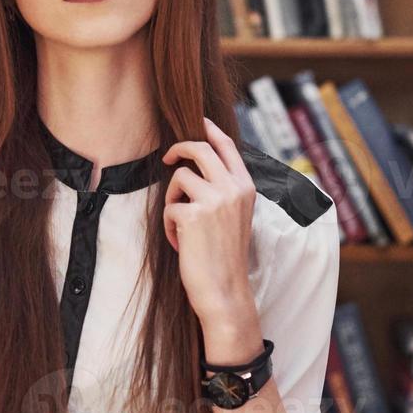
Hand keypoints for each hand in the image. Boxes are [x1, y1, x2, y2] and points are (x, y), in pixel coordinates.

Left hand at [161, 117, 258, 327]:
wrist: (225, 290)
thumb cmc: (225, 256)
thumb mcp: (235, 215)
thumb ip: (224, 189)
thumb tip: (198, 165)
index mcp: (246, 187)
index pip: (226, 145)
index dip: (208, 129)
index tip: (196, 122)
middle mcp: (233, 188)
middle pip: (199, 148)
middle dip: (178, 149)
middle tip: (166, 159)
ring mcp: (214, 200)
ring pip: (179, 177)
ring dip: (172, 199)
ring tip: (179, 223)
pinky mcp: (193, 215)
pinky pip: (169, 207)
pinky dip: (168, 225)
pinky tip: (180, 243)